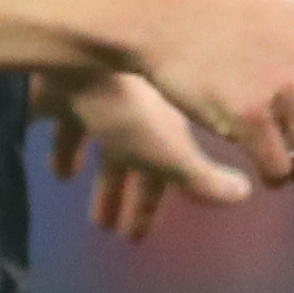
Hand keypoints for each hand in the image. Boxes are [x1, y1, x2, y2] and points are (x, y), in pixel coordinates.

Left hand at [40, 68, 249, 238]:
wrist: (79, 54)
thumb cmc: (128, 108)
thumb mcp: (169, 149)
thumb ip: (199, 177)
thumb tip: (243, 195)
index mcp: (159, 132)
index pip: (161, 177)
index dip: (149, 207)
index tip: (136, 237)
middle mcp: (129, 116)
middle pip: (126, 162)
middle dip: (119, 194)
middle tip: (108, 229)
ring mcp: (91, 101)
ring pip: (91, 140)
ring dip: (86, 168)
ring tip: (74, 189)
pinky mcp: (53, 92)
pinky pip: (55, 120)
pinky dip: (56, 143)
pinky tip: (50, 163)